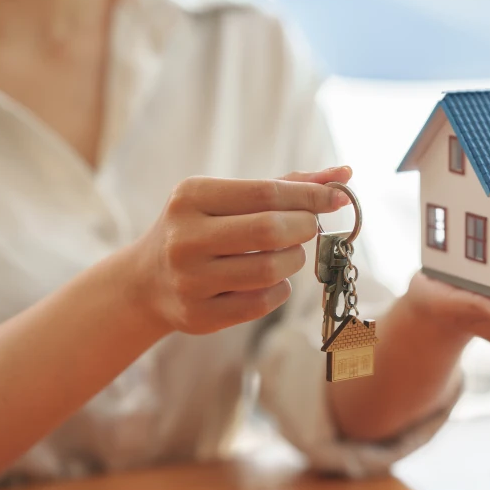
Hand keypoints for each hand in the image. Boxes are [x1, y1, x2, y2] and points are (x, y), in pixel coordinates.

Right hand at [128, 167, 351, 334]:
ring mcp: (189, 280)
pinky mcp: (199, 315)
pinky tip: (273, 280)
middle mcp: (184, 237)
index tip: (337, 198)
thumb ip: (287, 185)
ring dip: (294, 260)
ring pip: (270, 270)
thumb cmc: (204, 229)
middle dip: (304, 227)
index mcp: (191, 197)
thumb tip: (343, 174)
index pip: (266, 193)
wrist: (146, 281)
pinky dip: (280, 289)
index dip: (310, 196)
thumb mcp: (230, 199)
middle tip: (307, 228)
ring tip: (289, 253)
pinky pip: (262, 303)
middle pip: (270, 230)